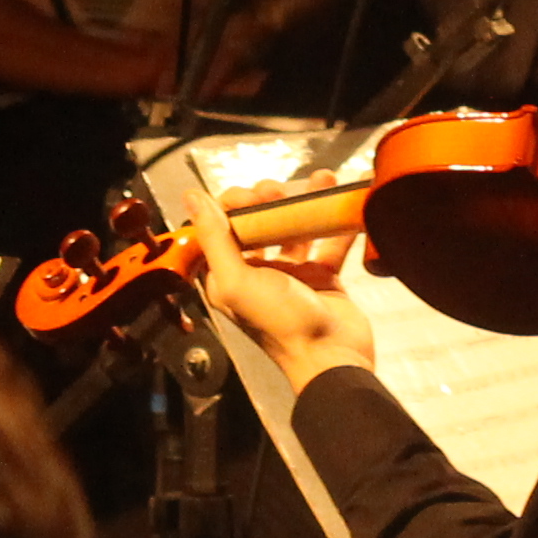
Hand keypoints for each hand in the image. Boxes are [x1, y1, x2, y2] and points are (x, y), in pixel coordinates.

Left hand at [195, 192, 376, 396]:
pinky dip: (338, 223)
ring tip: (321, 181)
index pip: (221, 228)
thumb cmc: (279, 321)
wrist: (331, 357)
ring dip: (306, 203)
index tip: (253, 195)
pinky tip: (346, 200)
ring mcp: (292, 275)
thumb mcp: (237, 280)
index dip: (232, 204)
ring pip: (295, 229)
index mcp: (227, 276)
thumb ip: (214, 237)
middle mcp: (256, 273)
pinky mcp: (323, 277)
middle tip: (281, 190)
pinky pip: (328, 242)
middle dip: (268, 200)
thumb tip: (191, 195)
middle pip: (258, 224)